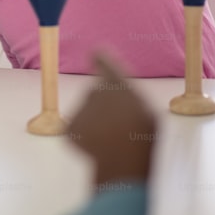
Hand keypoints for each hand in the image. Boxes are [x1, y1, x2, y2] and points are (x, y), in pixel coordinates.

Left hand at [67, 54, 155, 187]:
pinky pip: (78, 129)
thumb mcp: (146, 112)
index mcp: (117, 84)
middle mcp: (94, 91)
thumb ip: (129, 96)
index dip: (102, 59)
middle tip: (119, 126)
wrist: (124, 163)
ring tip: (112, 139)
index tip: (97, 52)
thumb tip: (114, 94)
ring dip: (97, 123)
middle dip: (104, 106)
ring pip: (87, 113)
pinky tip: (99, 147)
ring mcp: (79, 109)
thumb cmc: (141, 139)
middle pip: (96, 93)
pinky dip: (86, 137)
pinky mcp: (69, 126)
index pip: (105, 63)